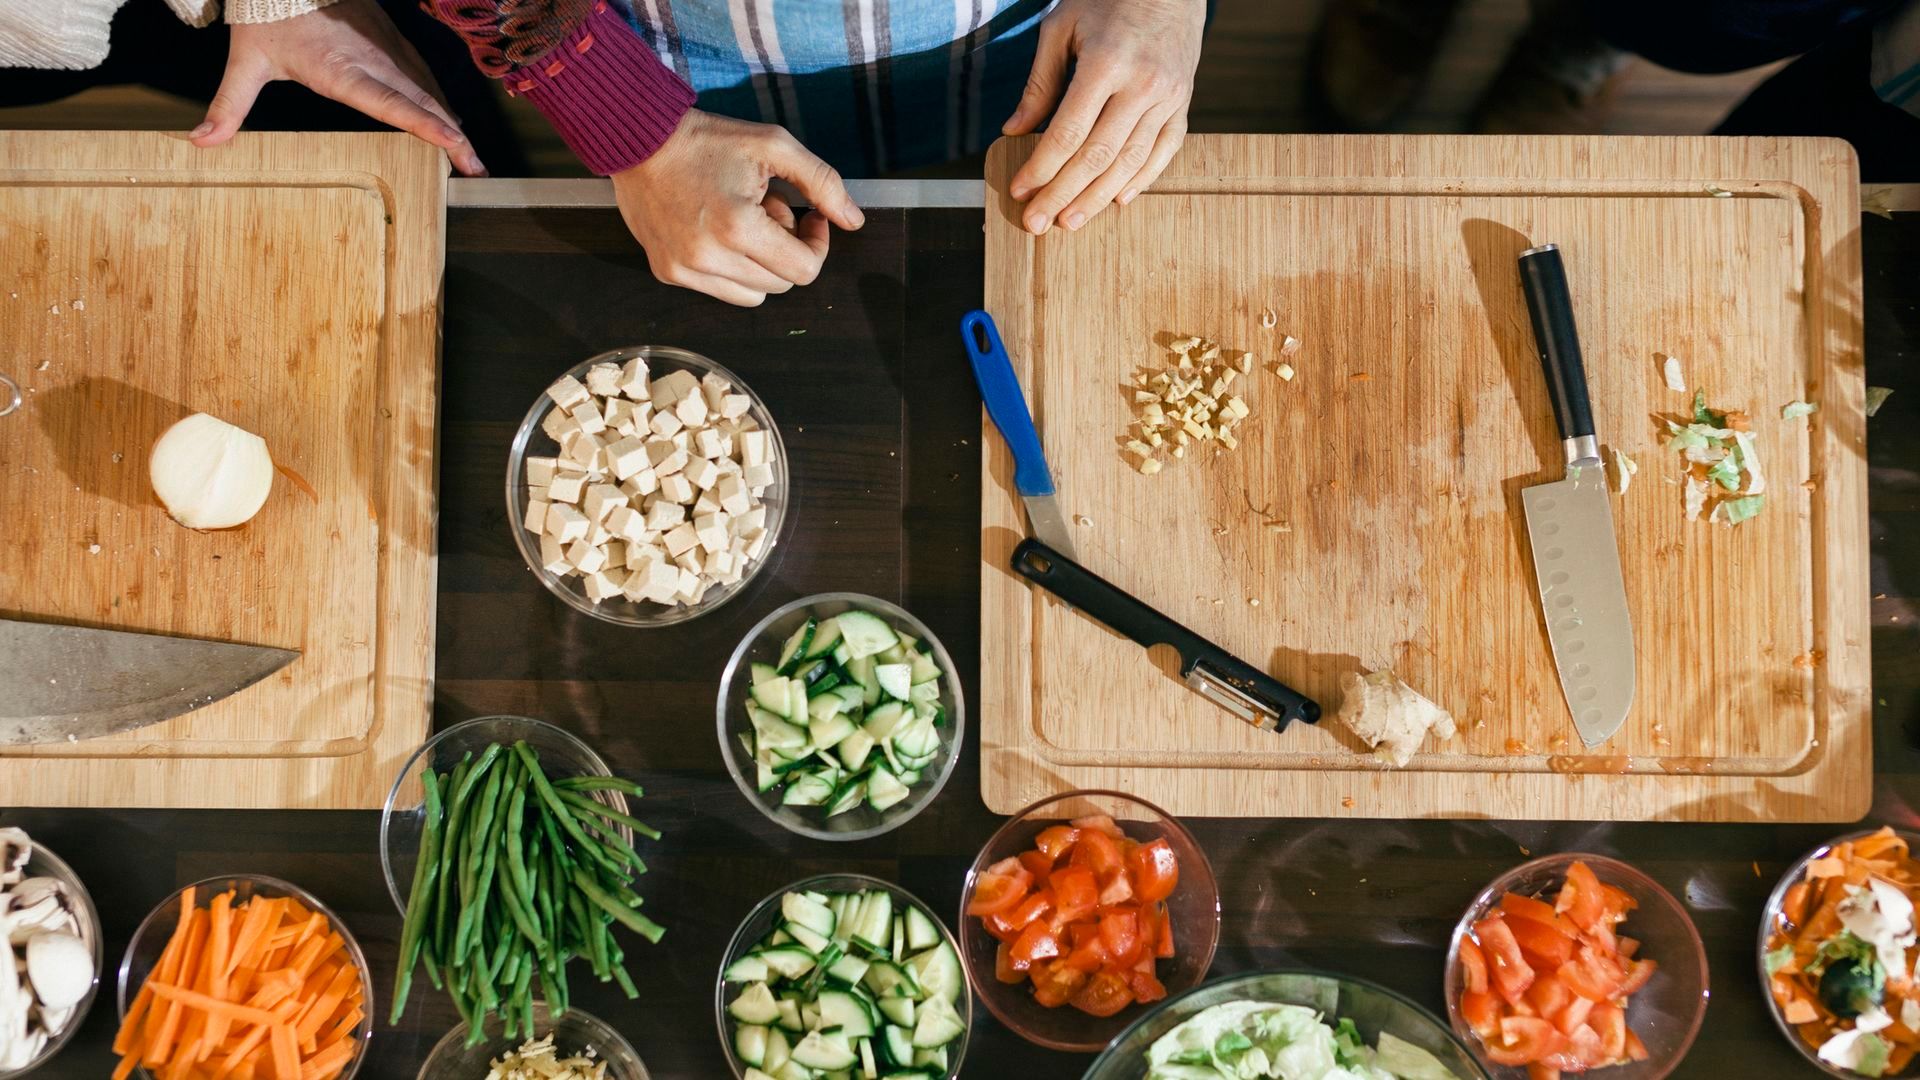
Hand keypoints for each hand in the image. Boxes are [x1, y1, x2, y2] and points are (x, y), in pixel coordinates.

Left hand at [191, 0, 485, 175]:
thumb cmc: (267, 16)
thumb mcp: (245, 61)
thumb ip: (228, 105)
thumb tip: (200, 142)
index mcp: (342, 71)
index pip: (393, 104)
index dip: (427, 126)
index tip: (456, 145)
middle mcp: (373, 61)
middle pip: (424, 102)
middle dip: (454, 138)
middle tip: (477, 170)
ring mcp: (387, 48)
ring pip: (429, 88)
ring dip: (451, 121)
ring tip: (470, 155)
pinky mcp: (391, 40)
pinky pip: (422, 74)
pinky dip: (438, 100)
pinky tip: (447, 116)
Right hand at [611, 110, 864, 306]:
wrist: (638, 138)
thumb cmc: (707, 139)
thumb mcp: (774, 146)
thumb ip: (822, 182)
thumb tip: (854, 221)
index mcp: (737, 227)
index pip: (803, 270)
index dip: (817, 244)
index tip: (809, 216)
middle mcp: (708, 258)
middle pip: (780, 284)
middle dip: (786, 249)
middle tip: (770, 209)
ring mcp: (684, 270)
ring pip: (753, 295)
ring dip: (760, 264)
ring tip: (742, 221)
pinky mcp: (667, 273)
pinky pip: (720, 290)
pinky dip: (731, 268)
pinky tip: (717, 230)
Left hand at [1004, 0, 1202, 234]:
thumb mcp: (1062, 27)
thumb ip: (1040, 82)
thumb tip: (1015, 130)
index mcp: (1106, 63)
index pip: (1067, 132)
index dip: (1040, 168)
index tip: (1019, 191)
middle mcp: (1142, 85)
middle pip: (1097, 156)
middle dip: (1062, 195)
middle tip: (1038, 224)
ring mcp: (1168, 97)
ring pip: (1130, 162)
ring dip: (1097, 198)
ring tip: (1070, 221)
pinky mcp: (1183, 103)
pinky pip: (1164, 151)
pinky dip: (1142, 180)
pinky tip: (1118, 201)